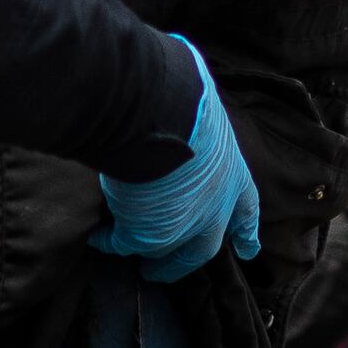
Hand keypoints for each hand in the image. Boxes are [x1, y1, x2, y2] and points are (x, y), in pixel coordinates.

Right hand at [89, 38, 261, 281]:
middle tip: (166, 272)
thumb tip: (176, 76)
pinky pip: (123, 244)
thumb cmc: (180, 96)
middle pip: (204, 247)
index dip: (246, 230)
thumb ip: (191, 113)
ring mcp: (181, 225)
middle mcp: (213, 206)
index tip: (250, 250)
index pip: (246, 208)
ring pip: (166, 254)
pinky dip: (109, 241)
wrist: (156, 111)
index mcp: (232, 173)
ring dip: (152, 260)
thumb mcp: (198, 103)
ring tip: (137, 265)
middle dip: (187, 260)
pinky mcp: (146, 234)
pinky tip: (97, 237)